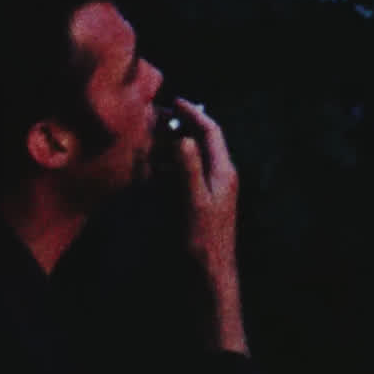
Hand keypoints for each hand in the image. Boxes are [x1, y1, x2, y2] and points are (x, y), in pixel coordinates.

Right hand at [173, 98, 241, 297]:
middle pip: (202, 141)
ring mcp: (212, 189)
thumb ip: (189, 168)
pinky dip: (170, 166)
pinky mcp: (201, 202)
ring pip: (193, 157)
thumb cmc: (204, 239)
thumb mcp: (194, 201)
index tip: (174, 101)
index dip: (194, 114)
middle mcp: (221, 176)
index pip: (211, 131)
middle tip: (156, 117)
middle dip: (180, 127)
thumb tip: (183, 138)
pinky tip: (153, 167)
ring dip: (172, 146)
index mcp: (224, 171)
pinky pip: (186, 175)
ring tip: (150, 138)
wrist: (211, 273)